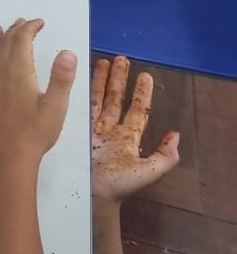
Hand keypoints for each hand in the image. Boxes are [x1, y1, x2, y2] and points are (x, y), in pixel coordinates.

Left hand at [0, 18, 77, 166]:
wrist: (6, 157)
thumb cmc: (35, 133)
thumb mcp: (56, 106)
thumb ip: (62, 78)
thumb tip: (67, 52)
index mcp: (17, 70)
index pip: (21, 39)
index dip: (30, 28)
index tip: (39, 22)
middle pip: (4, 43)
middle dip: (14, 30)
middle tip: (24, 23)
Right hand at [91, 56, 178, 202]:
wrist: (92, 194)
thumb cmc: (120, 186)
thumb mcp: (149, 171)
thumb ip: (165, 156)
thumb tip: (175, 134)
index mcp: (128, 137)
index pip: (137, 110)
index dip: (141, 93)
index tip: (145, 76)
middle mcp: (111, 130)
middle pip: (116, 99)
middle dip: (120, 80)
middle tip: (122, 59)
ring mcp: (93, 129)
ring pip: (99, 99)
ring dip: (102, 80)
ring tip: (103, 61)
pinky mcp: (78, 130)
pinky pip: (81, 108)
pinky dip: (82, 93)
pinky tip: (81, 79)